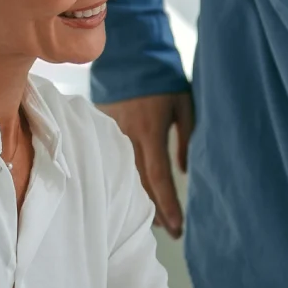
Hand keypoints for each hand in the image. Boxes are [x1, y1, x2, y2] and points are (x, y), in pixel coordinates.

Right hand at [100, 91, 194, 236]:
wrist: (130, 56)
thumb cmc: (163, 80)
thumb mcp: (184, 106)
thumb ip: (186, 138)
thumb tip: (184, 170)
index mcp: (151, 131)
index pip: (159, 177)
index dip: (168, 204)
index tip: (178, 227)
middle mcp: (128, 137)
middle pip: (140, 184)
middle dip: (155, 211)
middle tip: (171, 231)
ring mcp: (111, 135)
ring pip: (124, 176)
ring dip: (139, 200)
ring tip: (154, 220)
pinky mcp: (101, 130)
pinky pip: (113, 162)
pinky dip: (123, 180)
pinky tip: (130, 194)